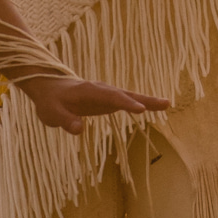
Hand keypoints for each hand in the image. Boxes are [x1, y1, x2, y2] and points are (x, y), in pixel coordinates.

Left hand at [18, 74, 167, 132]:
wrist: (50, 88)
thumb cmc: (50, 102)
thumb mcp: (51, 113)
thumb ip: (64, 120)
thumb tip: (79, 129)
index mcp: (88, 91)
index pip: (110, 97)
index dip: (125, 103)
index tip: (140, 109)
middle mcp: (101, 89)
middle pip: (125, 94)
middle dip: (144, 99)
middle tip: (165, 104)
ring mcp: (106, 94)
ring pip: (129, 96)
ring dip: (147, 101)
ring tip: (167, 104)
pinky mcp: (108, 100)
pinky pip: (127, 101)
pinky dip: (141, 104)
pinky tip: (155, 108)